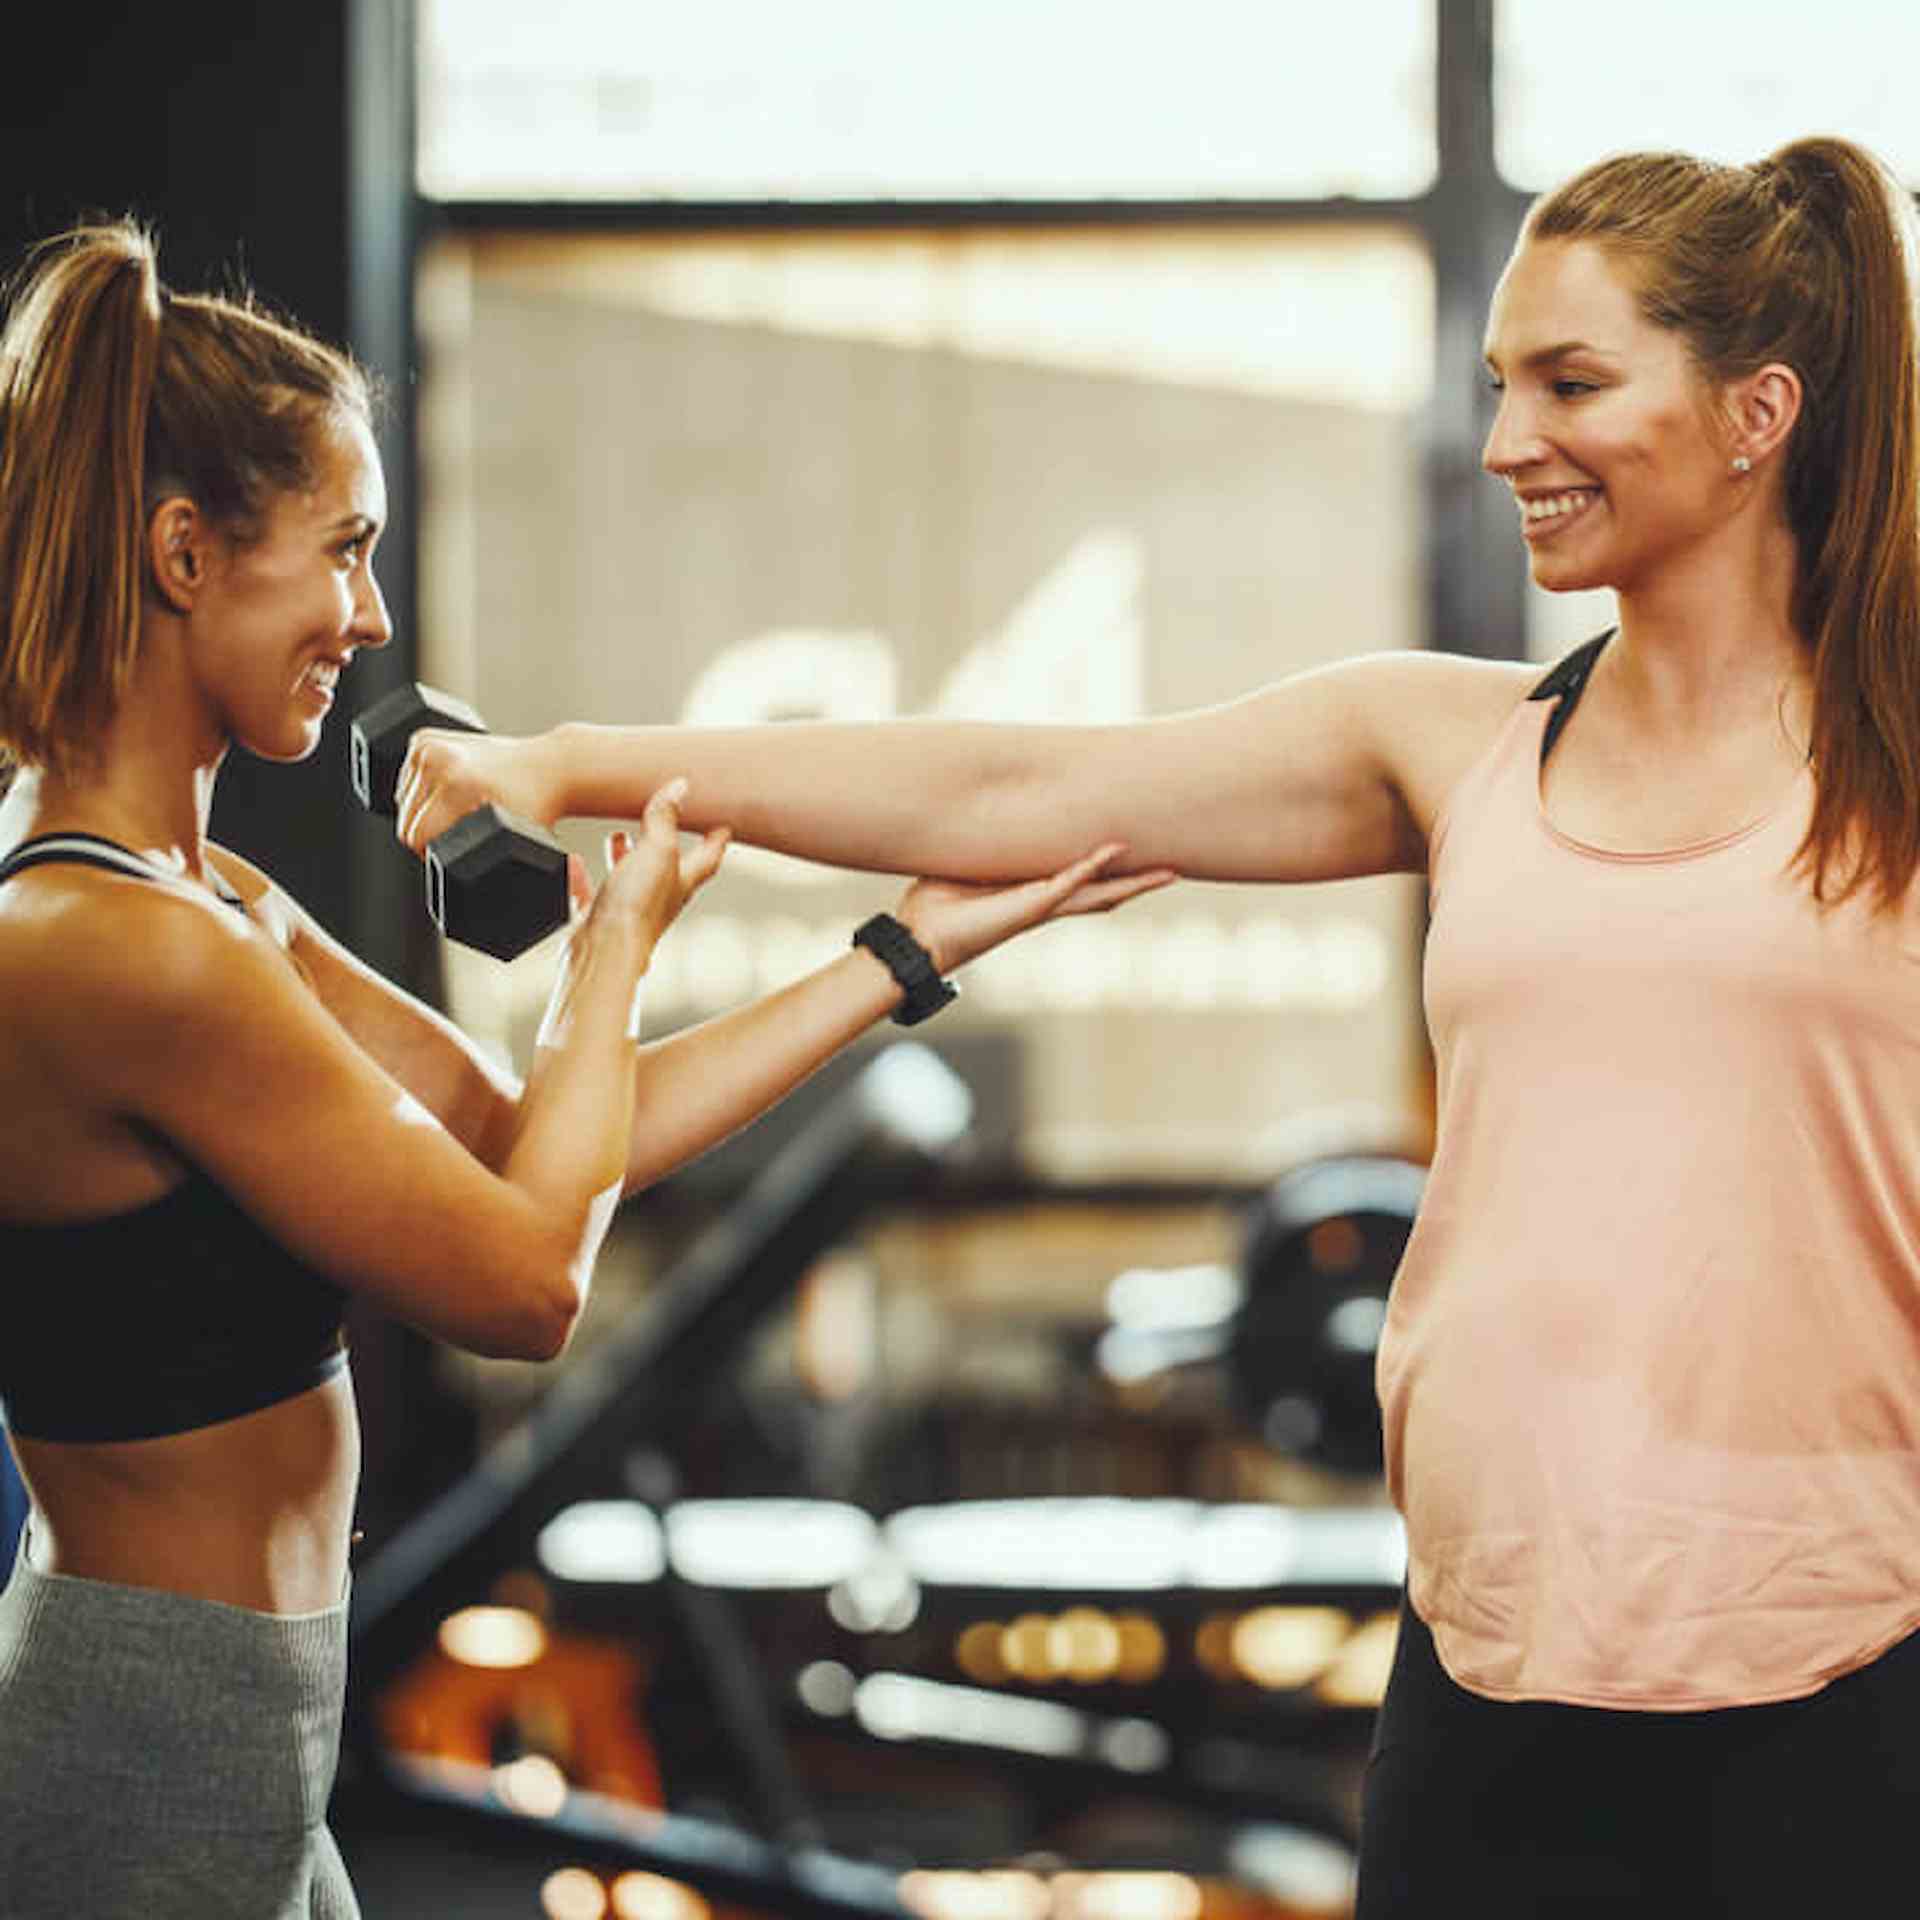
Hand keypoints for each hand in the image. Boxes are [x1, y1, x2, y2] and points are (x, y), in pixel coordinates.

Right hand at [395, 729, 559, 855]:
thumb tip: (490, 886)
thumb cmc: (538, 804)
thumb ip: (495, 866)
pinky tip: (452, 792)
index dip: (432, 854)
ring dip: (424, 811)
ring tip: (461, 809)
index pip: (416, 836)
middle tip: (462, 832)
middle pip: (406, 820)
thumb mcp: (515, 841)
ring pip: (403, 800)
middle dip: (429, 833)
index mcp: (455, 783)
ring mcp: (428, 744)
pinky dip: (423, 791)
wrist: (549, 766)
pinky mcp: (424, 738)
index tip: (453, 854)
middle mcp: (438, 759)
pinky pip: (407, 779)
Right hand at [575, 779, 729, 954]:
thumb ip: (665, 819)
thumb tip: (679, 788)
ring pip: (630, 877)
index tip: (723, 826)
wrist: (603, 951)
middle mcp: (658, 898)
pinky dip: (583, 875)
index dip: (717, 840)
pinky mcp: (599, 920)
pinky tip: (572, 863)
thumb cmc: (637, 909)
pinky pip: (591, 892)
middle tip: (667, 823)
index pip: (708, 857)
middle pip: (668, 866)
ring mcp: (628, 910)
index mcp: (681, 882)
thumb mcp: (657, 851)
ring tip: (618, 837)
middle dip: (666, 842)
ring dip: (625, 855)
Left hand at [893, 844, 1175, 975]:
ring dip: (1132, 882)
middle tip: (1173, 870)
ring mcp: (1041, 906)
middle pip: (1103, 891)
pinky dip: (1090, 866)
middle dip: (1137, 882)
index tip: (1132, 849)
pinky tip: (1114, 850)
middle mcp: (1044, 902)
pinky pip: (1067, 882)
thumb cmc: (936, 904)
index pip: (1079, 878)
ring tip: (1167, 873)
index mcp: (1032, 893)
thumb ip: (983, 844)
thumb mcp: (965, 864)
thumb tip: (979, 814)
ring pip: (1098, 893)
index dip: (1107, 866)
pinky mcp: (1031, 907)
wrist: (921, 936)